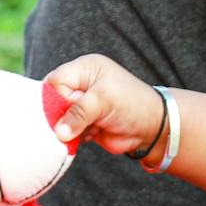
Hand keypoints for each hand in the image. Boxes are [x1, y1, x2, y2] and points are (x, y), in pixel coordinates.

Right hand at [45, 55, 166, 157]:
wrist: (151, 128)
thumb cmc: (132, 104)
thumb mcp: (104, 101)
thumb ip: (78, 113)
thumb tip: (58, 131)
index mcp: (84, 69)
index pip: (55, 81)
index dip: (55, 97)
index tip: (66, 110)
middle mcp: (80, 85)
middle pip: (54, 101)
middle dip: (63, 115)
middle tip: (79, 121)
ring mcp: (81, 105)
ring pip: (60, 119)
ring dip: (71, 128)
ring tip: (93, 125)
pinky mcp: (83, 124)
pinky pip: (67, 132)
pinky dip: (75, 136)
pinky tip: (93, 133)